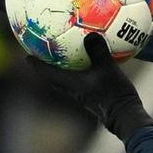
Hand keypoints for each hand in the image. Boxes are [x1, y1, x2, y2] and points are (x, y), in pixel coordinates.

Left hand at [26, 33, 152, 141]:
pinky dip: (80, 71)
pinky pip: (81, 81)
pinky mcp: (94, 96)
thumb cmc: (114, 95)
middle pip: (54, 78)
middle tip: (42, 53)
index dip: (36, 65)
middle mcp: (74, 90)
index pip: (47, 74)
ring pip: (67, 80)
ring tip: (64, 56)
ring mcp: (83, 95)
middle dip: (47, 66)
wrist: (125, 117)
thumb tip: (90, 35)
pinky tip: (91, 64)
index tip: (27, 55)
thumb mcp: (108, 69)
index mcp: (71, 84)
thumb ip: (99, 51)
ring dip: (62, 69)